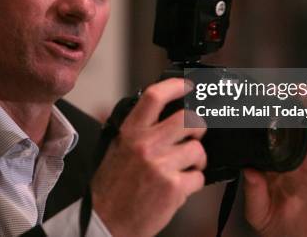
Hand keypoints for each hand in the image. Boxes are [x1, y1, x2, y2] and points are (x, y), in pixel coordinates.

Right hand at [91, 78, 206, 236]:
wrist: (106, 220)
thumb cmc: (112, 186)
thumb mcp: (117, 148)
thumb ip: (137, 130)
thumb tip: (158, 112)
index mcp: (130, 132)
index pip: (154, 97)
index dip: (175, 86)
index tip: (187, 86)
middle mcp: (146, 145)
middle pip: (188, 119)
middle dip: (197, 126)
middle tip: (194, 133)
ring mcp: (161, 166)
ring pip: (198, 149)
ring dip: (196, 159)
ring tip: (184, 167)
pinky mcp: (174, 188)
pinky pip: (199, 177)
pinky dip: (194, 182)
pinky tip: (180, 185)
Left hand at [243, 94, 306, 236]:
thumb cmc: (279, 228)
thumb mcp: (258, 212)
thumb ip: (253, 191)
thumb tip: (247, 169)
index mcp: (275, 161)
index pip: (273, 132)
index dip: (271, 116)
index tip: (265, 100)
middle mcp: (297, 156)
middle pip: (297, 124)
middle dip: (296, 106)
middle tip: (293, 90)